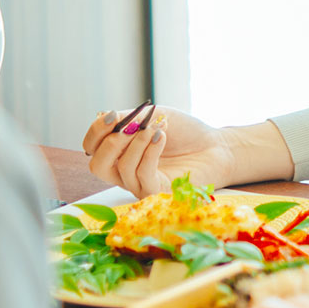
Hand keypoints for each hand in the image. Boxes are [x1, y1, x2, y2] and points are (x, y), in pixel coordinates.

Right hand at [82, 105, 229, 196]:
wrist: (217, 146)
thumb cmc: (185, 132)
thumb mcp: (153, 117)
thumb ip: (127, 118)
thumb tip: (103, 117)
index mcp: (118, 152)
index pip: (91, 147)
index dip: (96, 131)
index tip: (113, 115)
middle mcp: (123, 172)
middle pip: (97, 165)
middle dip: (111, 142)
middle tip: (132, 125)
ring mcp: (139, 184)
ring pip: (122, 168)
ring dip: (137, 143)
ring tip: (157, 128)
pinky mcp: (157, 192)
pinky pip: (143, 176)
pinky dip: (150, 153)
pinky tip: (162, 137)